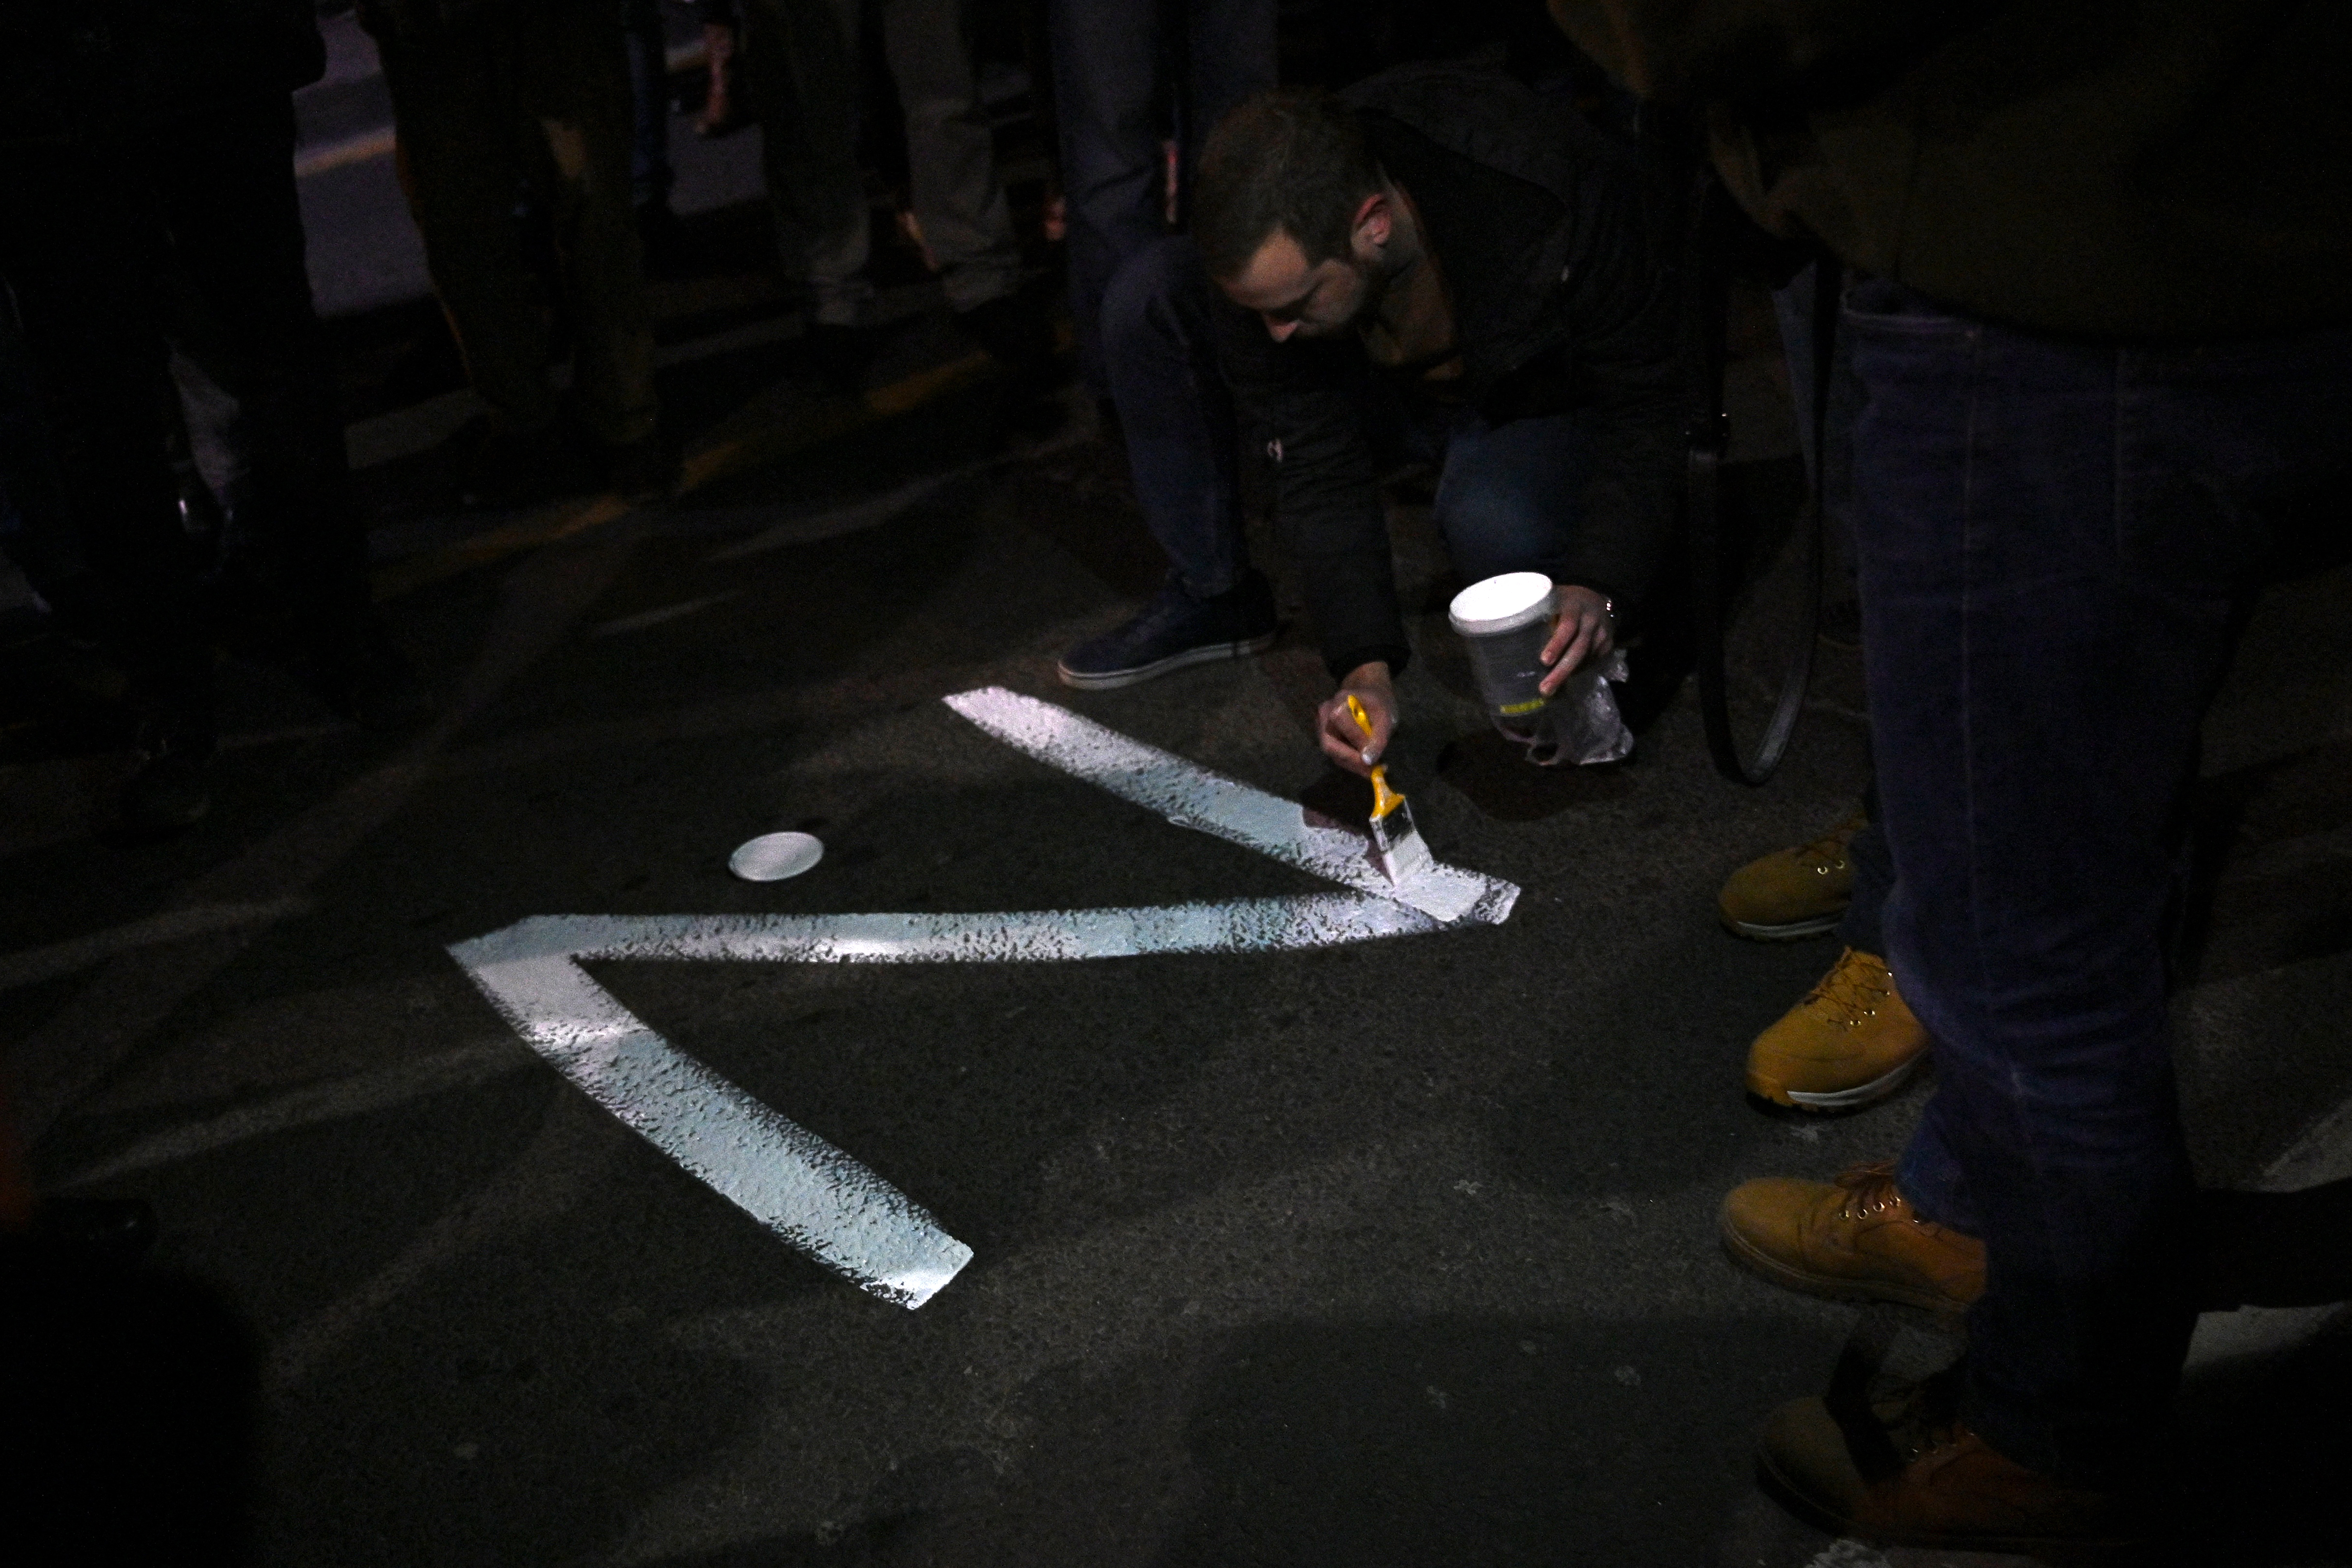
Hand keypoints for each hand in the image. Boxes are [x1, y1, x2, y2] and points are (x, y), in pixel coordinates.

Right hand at [1317, 661, 1395, 777]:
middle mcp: (1324, 714)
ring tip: (1372, 769)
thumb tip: (1367, 760)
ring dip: (1352, 763)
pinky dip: (1350, 760)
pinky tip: (1365, 764)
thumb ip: (1377, 738)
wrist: (1370, 696)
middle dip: (1351, 760)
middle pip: (1329, 744)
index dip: (1354, 742)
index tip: (1373, 758)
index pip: (1339, 723)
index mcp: (1339, 702)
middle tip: (1371, 771)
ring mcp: (1322, 726)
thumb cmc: (1379, 703)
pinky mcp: (1325, 736)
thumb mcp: (1385, 717)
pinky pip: (1335, 752)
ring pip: (1332, 752)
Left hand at [1538, 584, 1614, 695]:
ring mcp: (1602, 632)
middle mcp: (1590, 618)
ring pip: (1586, 658)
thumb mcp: (1550, 597)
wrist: (1595, 597)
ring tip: (1551, 690)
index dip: (1557, 643)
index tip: (1544, 661)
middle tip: (1545, 688)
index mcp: (1573, 605)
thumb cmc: (1562, 601)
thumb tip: (1503, 627)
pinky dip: (1578, 672)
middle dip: (1561, 671)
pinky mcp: (1608, 643)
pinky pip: (1592, 661)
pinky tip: (1566, 681)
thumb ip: (1535, 609)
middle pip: (1578, 648)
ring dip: (1568, 675)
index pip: (1567, 625)